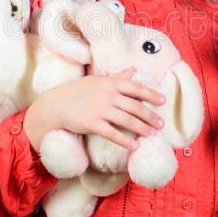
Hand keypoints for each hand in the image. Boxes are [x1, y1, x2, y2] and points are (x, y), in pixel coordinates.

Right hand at [23, 68, 165, 151]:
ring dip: (143, 129)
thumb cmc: (76, 92)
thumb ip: (116, 77)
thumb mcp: (96, 80)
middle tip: (161, 124)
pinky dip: (125, 141)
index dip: (151, 94)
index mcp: (110, 83)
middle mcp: (107, 95)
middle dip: (151, 116)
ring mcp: (100, 109)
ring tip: (152, 135)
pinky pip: (113, 134)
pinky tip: (135, 146)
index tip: (163, 101)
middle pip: (135, 107)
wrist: (54, 105)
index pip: (136, 88)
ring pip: (128, 121)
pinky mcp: (93, 124)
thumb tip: (133, 70)